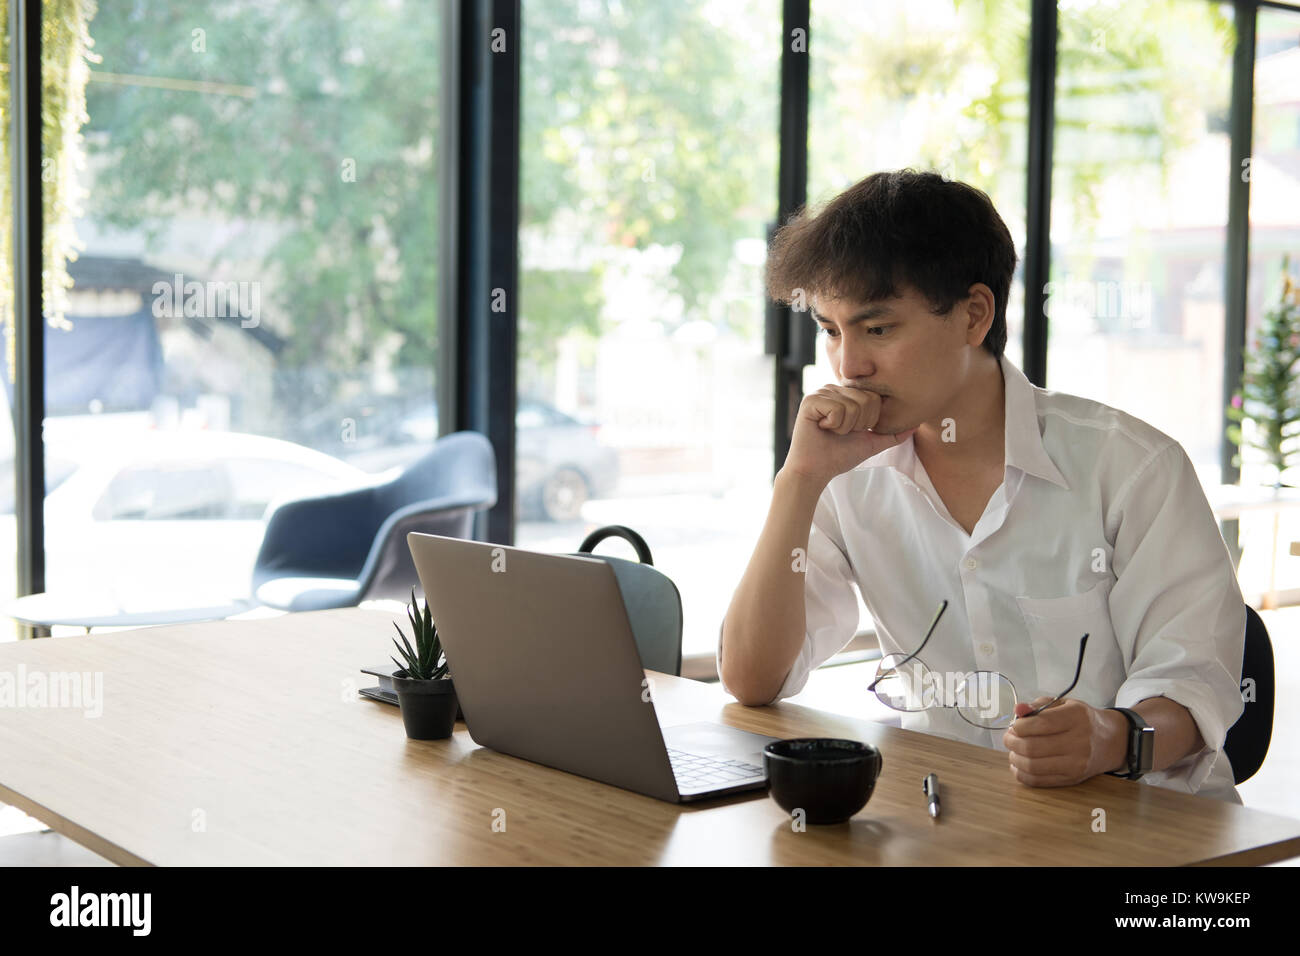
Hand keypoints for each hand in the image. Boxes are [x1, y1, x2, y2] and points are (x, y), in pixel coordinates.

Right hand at [781, 385, 917, 486]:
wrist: (815, 471)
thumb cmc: (839, 456)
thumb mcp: (871, 443)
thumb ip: (893, 433)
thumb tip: (915, 425)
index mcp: (846, 394)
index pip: (874, 397)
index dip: (869, 421)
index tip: (852, 431)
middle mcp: (833, 389)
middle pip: (866, 399)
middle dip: (858, 424)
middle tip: (841, 432)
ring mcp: (820, 393)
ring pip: (853, 405)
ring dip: (845, 427)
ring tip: (831, 431)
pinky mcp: (810, 401)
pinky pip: (838, 409)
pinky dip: (834, 425)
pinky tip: (822, 429)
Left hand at [1002, 697, 1125, 786]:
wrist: (1110, 742)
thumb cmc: (1081, 720)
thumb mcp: (1063, 705)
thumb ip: (1038, 706)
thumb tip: (1018, 710)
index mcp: (1076, 717)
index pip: (1040, 723)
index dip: (1019, 726)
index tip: (1014, 725)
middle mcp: (1079, 742)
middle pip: (1033, 747)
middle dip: (1012, 742)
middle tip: (1008, 738)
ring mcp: (1077, 764)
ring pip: (1033, 766)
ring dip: (1015, 758)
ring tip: (1013, 751)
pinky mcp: (1073, 779)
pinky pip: (1039, 781)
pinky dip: (1022, 774)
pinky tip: (1018, 764)